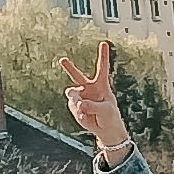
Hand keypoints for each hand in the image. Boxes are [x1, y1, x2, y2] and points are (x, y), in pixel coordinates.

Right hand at [60, 38, 132, 155]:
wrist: (105, 130)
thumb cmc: (110, 117)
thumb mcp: (106, 110)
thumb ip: (93, 105)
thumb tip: (79, 103)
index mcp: (101, 85)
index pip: (102, 68)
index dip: (103, 56)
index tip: (104, 43)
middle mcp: (89, 88)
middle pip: (77, 76)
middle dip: (69, 67)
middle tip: (62, 59)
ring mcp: (81, 97)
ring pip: (71, 94)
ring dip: (75, 100)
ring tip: (83, 109)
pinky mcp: (75, 106)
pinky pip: (73, 107)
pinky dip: (78, 114)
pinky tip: (85, 118)